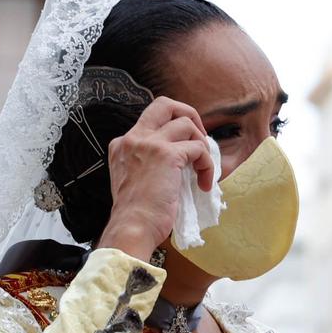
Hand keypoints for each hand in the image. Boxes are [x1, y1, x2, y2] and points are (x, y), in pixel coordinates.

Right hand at [98, 97, 214, 258]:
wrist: (132, 228)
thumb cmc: (135, 215)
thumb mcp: (133, 180)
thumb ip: (147, 163)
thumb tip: (180, 159)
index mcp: (122, 144)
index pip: (150, 120)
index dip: (172, 130)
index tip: (183, 150)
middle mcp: (133, 138)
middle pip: (165, 104)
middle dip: (189, 114)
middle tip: (200, 139)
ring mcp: (150, 144)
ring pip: (186, 124)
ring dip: (202, 145)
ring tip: (203, 169)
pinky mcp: (167, 155)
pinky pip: (199, 149)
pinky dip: (208, 165)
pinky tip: (204, 184)